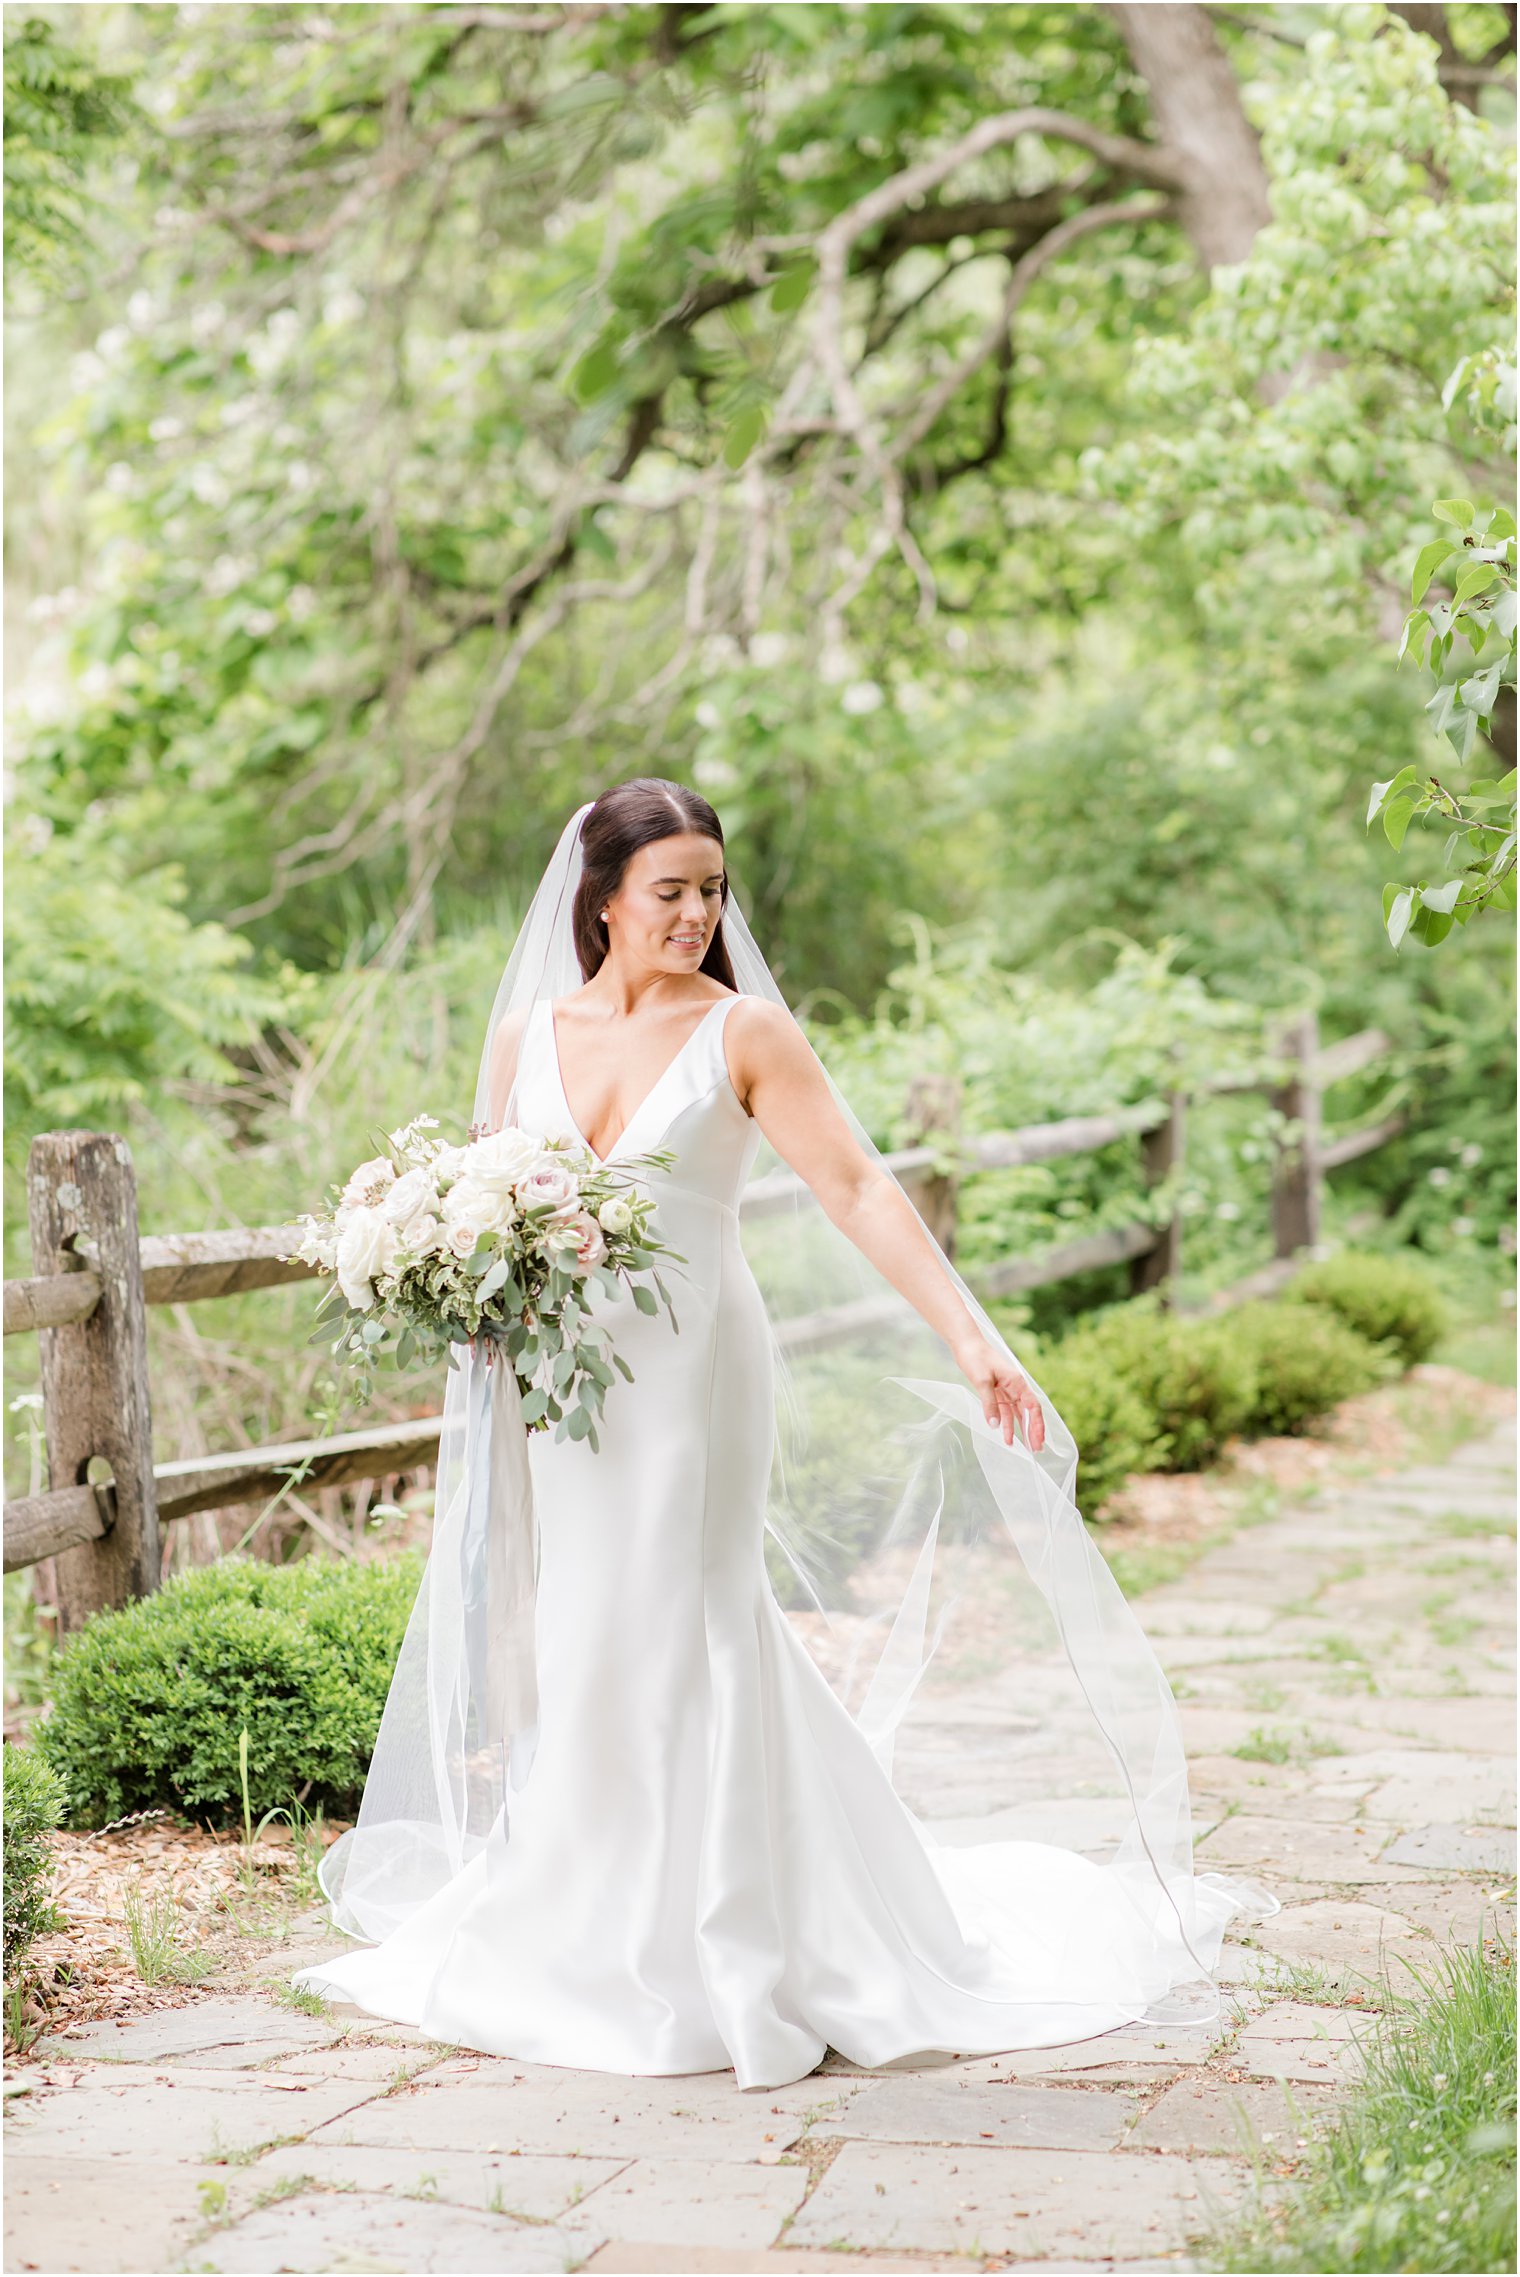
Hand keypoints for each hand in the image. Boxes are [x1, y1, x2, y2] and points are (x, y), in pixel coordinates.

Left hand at [954, 1334, 1045, 1450]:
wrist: (966, 1344)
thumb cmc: (976, 1358)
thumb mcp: (982, 1381)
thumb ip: (989, 1403)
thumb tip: (994, 1426)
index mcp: (1017, 1383)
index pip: (1033, 1407)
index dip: (1037, 1424)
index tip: (1039, 1440)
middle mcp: (1015, 1387)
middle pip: (1028, 1412)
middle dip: (1033, 1431)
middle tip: (1036, 1450)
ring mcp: (1006, 1390)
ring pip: (1017, 1414)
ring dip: (1019, 1430)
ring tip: (1023, 1448)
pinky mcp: (996, 1392)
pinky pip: (1004, 1410)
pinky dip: (1005, 1423)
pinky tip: (1006, 1435)